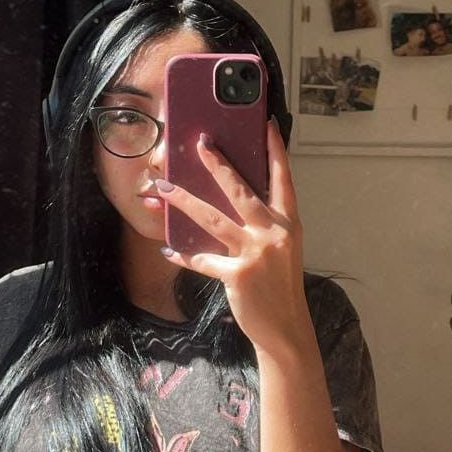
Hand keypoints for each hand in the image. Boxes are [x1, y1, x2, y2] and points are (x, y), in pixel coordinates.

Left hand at [157, 121, 311, 358]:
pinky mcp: (238, 274)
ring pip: (212, 218)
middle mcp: (274, 233)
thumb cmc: (280, 286)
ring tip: (163, 188)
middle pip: (240, 190)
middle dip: (218, 165)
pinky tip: (168, 251)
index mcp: (289, 223)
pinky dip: (184, 256)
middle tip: (200, 143)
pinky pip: (203, 259)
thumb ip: (264, 225)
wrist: (286, 328)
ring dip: (184, 201)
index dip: (275, 150)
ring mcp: (256, 253)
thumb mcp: (282, 250)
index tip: (267, 123)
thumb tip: (232, 202)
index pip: (283, 178)